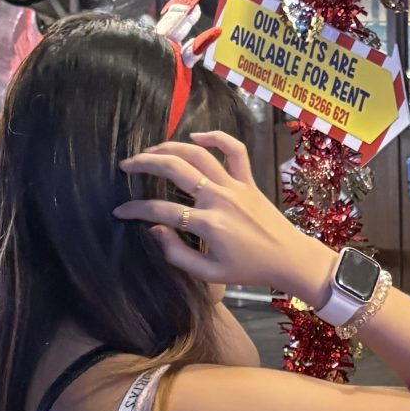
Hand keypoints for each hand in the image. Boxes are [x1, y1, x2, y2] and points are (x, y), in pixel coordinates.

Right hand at [115, 133, 332, 303]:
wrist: (289, 259)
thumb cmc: (250, 270)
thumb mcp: (210, 273)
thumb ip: (177, 254)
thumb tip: (154, 230)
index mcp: (208, 224)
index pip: (160, 211)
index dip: (135, 210)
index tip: (119, 211)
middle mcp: (219, 198)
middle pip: (175, 169)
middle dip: (145, 164)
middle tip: (126, 166)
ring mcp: (235, 186)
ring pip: (198, 154)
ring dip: (170, 147)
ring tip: (150, 151)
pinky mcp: (248, 180)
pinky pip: (234, 150)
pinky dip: (216, 138)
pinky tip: (196, 137)